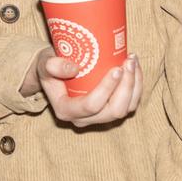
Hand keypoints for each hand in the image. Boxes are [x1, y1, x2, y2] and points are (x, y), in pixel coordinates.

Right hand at [21, 48, 142, 126]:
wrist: (54, 72)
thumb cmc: (49, 66)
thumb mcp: (45, 63)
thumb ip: (52, 65)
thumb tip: (74, 68)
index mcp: (66, 110)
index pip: (91, 105)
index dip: (106, 89)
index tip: (116, 69)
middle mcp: (83, 119)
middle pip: (113, 111)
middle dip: (126, 87)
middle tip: (127, 63)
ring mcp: (99, 117)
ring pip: (126, 109)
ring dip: (134, 86)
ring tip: (132, 62)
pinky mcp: (110, 111)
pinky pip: (130, 104)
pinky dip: (137, 86)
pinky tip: (134, 68)